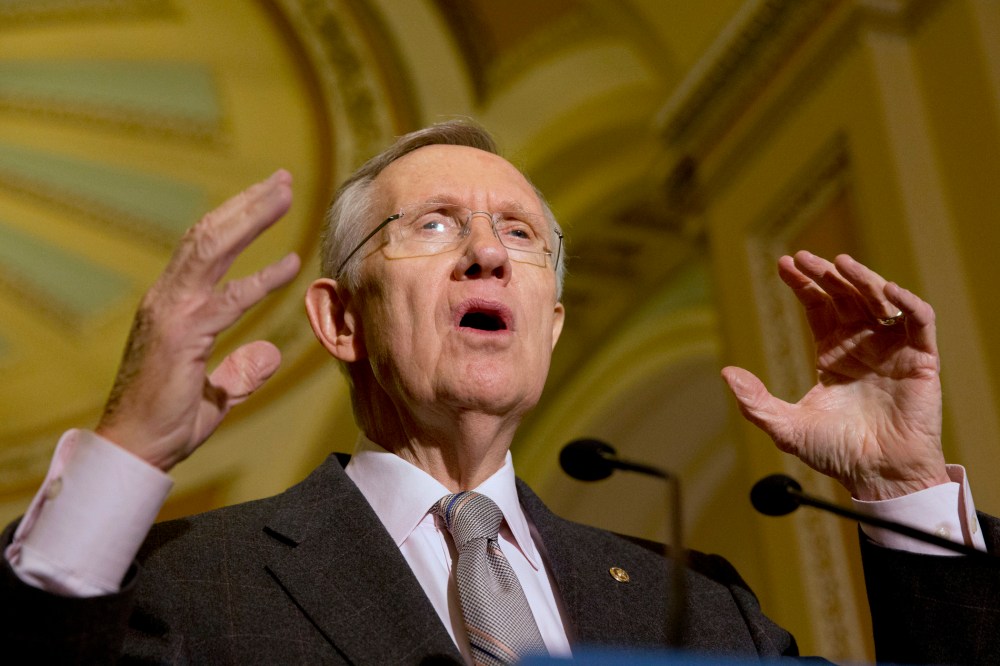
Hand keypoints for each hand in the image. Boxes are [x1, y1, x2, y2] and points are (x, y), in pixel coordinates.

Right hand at [95, 170, 300, 470]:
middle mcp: (169, 299)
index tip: (269, 199)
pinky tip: (292, 264)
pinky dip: (261, 279)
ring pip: (211, 249)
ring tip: (284, 193)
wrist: (133, 450)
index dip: (238, 220)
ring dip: (250, 217)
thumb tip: (271, 351)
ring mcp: (172, 313)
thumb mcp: (215, 393)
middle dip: (248, 203)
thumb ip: (241, 371)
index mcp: (173, 305)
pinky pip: (228, 300)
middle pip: (209, 235)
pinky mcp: (182, 335)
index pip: (206, 248)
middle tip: (283, 179)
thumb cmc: (166, 422)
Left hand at [722, 251, 948, 499]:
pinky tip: (886, 289)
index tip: (783, 264)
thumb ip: (755, 401)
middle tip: (804, 258)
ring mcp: (891, 350)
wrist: (877, 477)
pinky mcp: (921, 360)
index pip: (818, 307)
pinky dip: (906, 302)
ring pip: (879, 300)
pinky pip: (919, 321)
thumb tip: (726, 372)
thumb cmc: (835, 454)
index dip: (803, 285)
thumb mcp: (786, 426)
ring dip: (861, 278)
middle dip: (825, 274)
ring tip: (839, 263)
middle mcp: (862, 345)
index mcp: (832, 354)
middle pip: (845, 296)